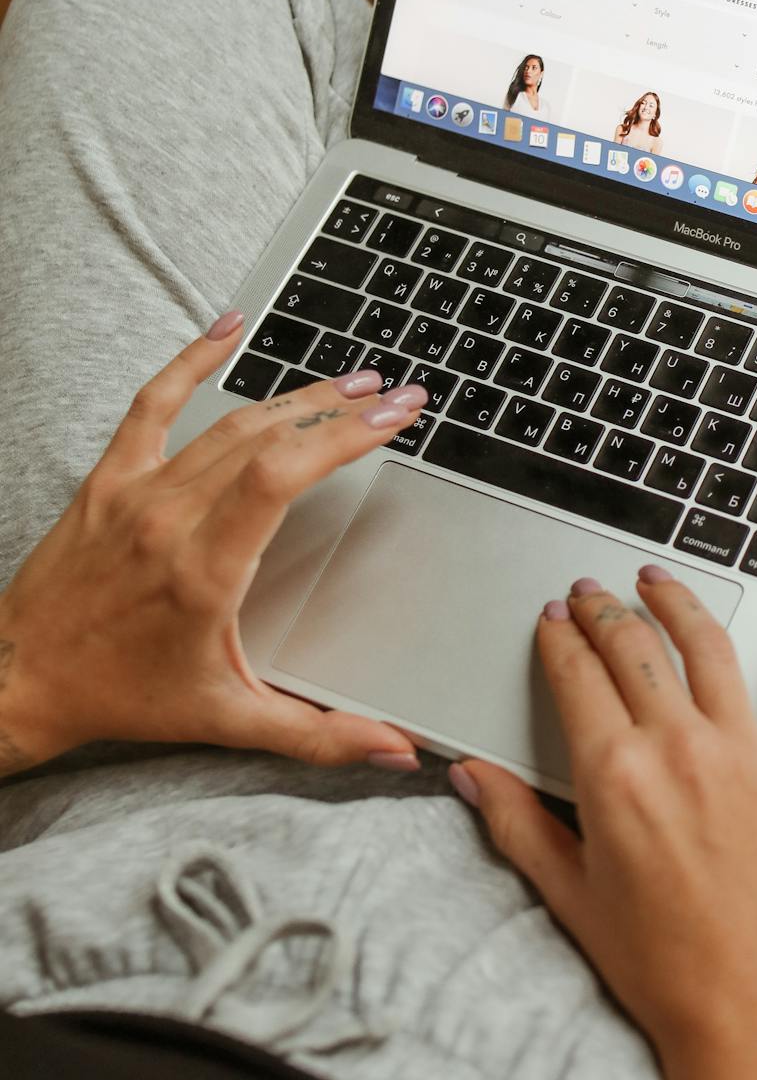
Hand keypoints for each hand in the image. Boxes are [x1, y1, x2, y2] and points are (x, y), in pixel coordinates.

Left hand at [0, 314, 427, 775]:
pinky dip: (191, 358)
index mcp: (205, 569)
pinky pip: (152, 402)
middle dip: (341, 410)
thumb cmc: (121, 697)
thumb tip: (395, 752)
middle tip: (396, 395)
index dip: (346, 437)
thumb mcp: (227, 721)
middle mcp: (169, 518)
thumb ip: (317, 737)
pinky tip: (228, 327)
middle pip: (268, 436)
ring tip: (349, 381)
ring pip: (226, 421)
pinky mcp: (108, 478)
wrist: (20, 680)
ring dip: (294, 394)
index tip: (395, 417)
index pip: (285, 475)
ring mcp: (135, 490)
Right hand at [452, 566, 756, 1063]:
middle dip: (604, 610)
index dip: (558, 639)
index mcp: (615, 777)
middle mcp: (681, 750)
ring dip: (679, 602)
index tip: (551, 623)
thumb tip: (470, 775)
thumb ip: (516, 823)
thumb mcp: (568, 896)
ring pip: (711, 646)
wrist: (754, 1019)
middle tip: (589, 595)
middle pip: (634, 647)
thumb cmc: (665, 970)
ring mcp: (749, 755)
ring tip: (658, 581)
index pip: (575, 675)